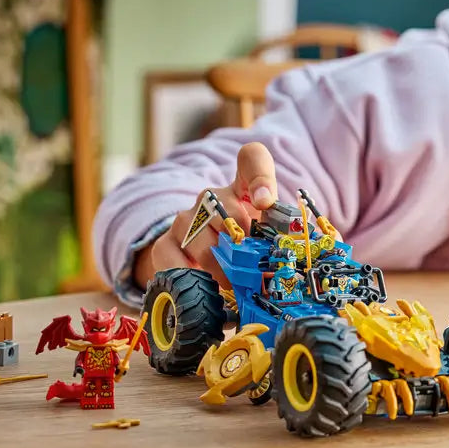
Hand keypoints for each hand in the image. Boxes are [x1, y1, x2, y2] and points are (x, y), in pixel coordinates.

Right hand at [134, 142, 277, 287]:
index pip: (252, 159)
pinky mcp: (165, 244)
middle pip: (228, 211)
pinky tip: (204, 288)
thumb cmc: (244, 249)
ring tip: (234, 284)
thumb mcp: (266, 238)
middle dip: (244, 244)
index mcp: (242, 188)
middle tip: (254, 268)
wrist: (204, 265)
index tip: (265, 203)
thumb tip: (283, 248)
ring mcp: (185, 219)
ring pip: (203, 240)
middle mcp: (210, 197)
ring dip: (221, 267)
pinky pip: (174, 260)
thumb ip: (277, 235)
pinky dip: (191, 277)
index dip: (260, 178)